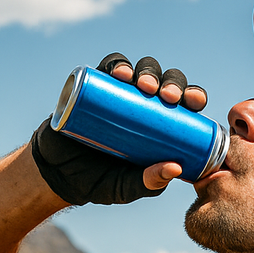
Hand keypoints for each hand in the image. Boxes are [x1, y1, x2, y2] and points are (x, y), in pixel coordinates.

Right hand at [30, 53, 207, 205]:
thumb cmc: (101, 181)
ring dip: (148, 71)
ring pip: (142, 70)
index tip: (194, 102)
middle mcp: (143, 104)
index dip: (193, 96)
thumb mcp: (129, 187)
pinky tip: (122, 73)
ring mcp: (120, 92)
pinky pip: (110, 67)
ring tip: (144, 86)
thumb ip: (150, 182)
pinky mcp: (95, 86)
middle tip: (167, 96)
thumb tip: (176, 168)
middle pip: (166, 82)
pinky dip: (118, 65)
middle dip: (172, 83)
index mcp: (161, 124)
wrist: (59, 175)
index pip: (184, 105)